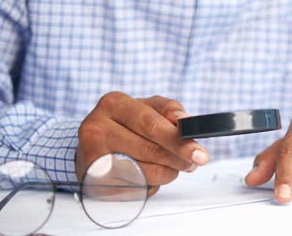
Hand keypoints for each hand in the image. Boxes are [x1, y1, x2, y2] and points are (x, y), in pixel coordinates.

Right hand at [76, 92, 208, 196]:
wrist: (93, 143)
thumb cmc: (126, 124)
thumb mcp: (148, 108)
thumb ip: (168, 110)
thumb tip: (184, 120)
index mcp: (114, 103)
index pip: (151, 124)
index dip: (178, 141)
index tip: (199, 153)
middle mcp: (97, 127)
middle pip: (148, 149)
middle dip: (177, 159)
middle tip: (193, 163)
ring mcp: (92, 155)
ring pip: (143, 172)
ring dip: (165, 174)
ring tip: (170, 167)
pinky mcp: (93, 180)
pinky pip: (133, 188)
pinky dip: (149, 184)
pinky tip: (147, 175)